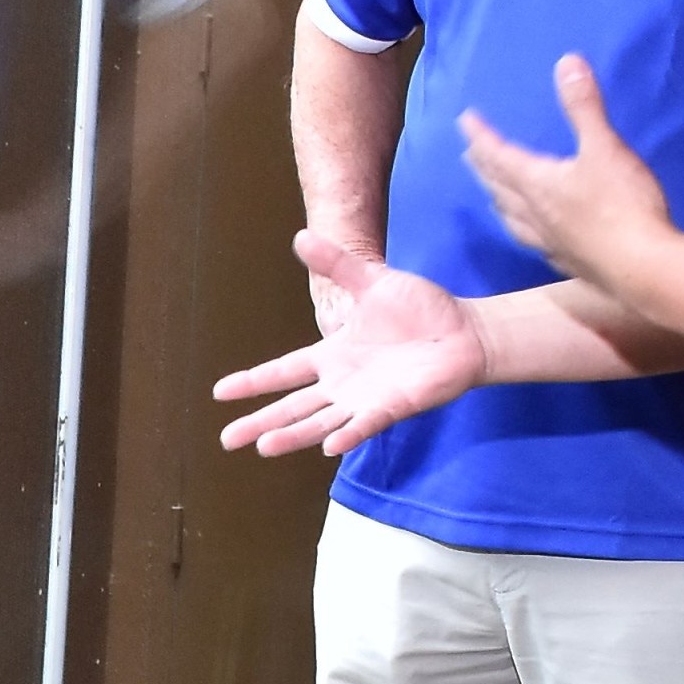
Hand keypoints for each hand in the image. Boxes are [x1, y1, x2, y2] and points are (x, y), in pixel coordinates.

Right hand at [213, 228, 479, 458]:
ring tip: (264, 446)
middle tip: (227, 440)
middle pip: (292, 406)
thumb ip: (337, 263)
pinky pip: (365, 425)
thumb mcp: (372, 279)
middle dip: (259, 422)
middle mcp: (342, 382)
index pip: (283, 371)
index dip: (253, 382)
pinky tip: (327, 447)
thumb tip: (300, 237)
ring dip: (293, 435)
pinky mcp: (392, 408)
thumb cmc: (419, 308)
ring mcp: (364, 399)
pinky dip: (347, 435)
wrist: (464, 331)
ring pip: (320, 422)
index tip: (219, 393)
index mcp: (332, 354)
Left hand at [461, 54, 676, 286]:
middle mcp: (535, 215)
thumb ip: (584, 107)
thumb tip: (567, 62)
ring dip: (500, 202)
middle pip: (500, 188)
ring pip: (513, 219)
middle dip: (484, 168)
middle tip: (471, 155)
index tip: (465, 121)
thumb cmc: (622, 205)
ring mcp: (550, 243)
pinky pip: (535, 243)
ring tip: (493, 195)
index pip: (499, 156)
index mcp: (538, 184)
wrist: (644, 269)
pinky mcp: (569, 263)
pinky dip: (525, 230)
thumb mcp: (605, 147)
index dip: (481, 136)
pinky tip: (535, 236)